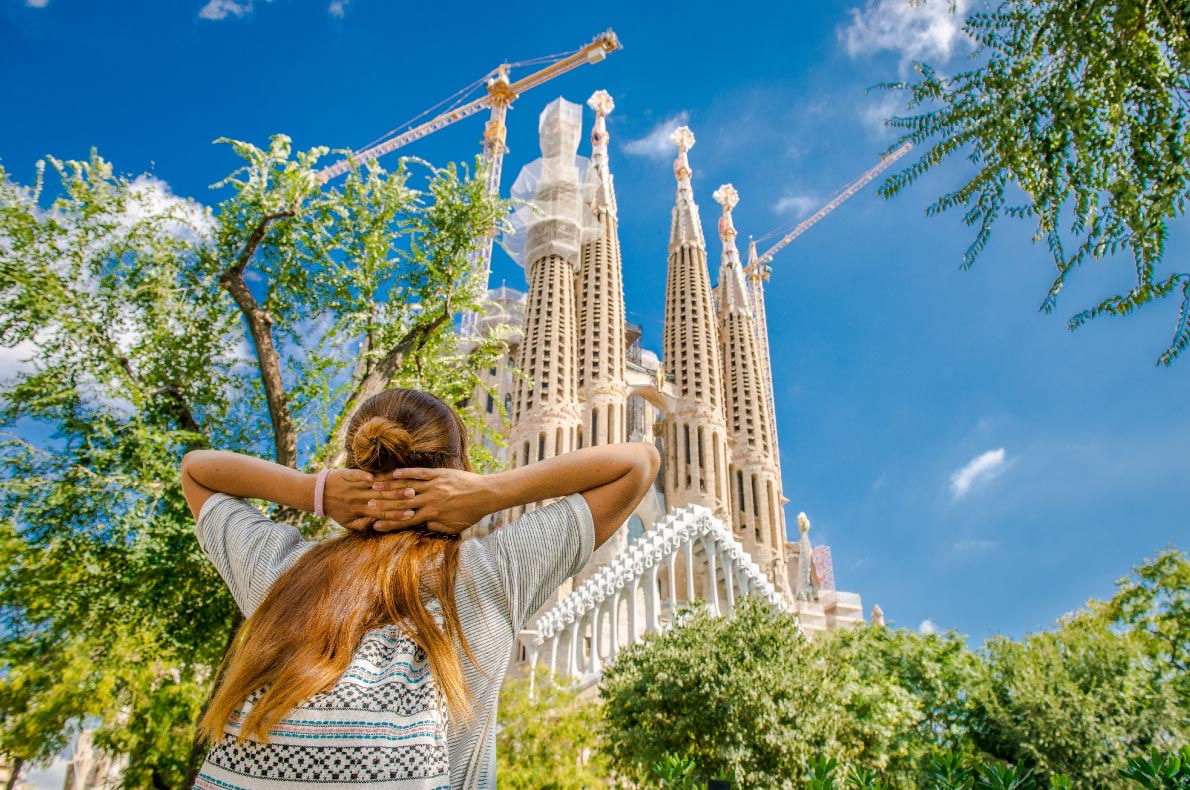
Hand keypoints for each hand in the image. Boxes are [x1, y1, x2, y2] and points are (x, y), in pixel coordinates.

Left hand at [322, 468, 413, 531]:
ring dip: (390, 486)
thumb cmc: (336, 509)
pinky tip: (378, 475)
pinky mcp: (348, 475)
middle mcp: (359, 499)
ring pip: (375, 487)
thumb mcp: (348, 523)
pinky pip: (359, 475)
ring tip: (405, 484)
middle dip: (399, 498)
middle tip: (414, 496)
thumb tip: (378, 525)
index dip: (397, 515)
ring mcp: (354, 487)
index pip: (382, 514)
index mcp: (361, 511)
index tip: (411, 514)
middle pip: (382, 499)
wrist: (318, 493)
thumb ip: (363, 525)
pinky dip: (367, 476)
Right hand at [369, 467, 491, 534]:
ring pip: (407, 486)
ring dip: (390, 487)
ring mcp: (434, 486)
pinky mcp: (438, 474)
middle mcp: (430, 500)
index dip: (390, 523)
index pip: (406, 521)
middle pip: (402, 503)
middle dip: (384, 505)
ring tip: (374, 487)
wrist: (485, 494)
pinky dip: (406, 473)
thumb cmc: (470, 513)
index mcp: (432, 515)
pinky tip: (393, 472)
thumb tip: (422, 528)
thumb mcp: (453, 527)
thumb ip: (436, 528)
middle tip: (368, 505)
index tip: (375, 526)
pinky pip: (420, 473)